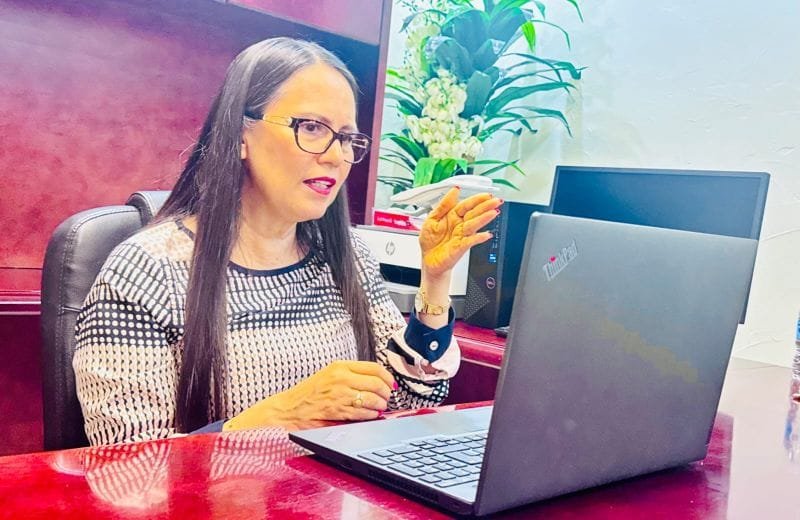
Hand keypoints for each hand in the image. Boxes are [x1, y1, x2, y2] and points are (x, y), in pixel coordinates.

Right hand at [223, 361, 395, 430]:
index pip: (374, 368)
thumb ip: (351, 376)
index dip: (387, 377)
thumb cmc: (309, 394)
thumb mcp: (329, 375)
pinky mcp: (338, 410)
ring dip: (380, 405)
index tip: (391, 384)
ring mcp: (340, 394)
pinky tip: (371, 415)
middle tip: (387, 398)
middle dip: (386, 393)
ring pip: (373, 399)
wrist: (288, 409)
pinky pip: (364, 413)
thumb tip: (377, 381)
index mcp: (340, 366)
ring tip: (380, 408)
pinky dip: (372, 415)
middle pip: (377, 383)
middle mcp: (341, 378)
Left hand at [419, 187, 502, 276]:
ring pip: (474, 225)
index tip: (486, 195)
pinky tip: (486, 234)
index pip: (466, 205)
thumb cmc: (430, 241)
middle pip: (474, 213)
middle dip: (485, 206)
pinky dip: (478, 237)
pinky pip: (471, 241)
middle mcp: (459, 225)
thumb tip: (454, 191)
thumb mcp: (431, 218)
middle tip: (496, 201)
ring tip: (494, 212)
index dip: (476, 199)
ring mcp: (461, 236)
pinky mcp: (461, 247)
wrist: (428, 260)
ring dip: (484, 219)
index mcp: (452, 216)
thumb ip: (443, 205)